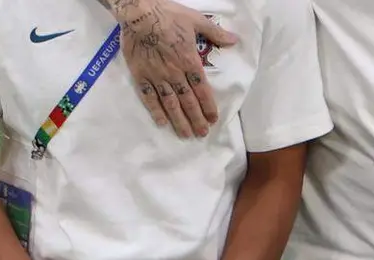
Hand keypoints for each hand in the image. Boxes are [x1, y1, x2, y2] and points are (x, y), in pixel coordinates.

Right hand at [112, 0, 237, 137]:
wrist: (139, 12)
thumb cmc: (168, 14)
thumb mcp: (196, 20)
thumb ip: (216, 33)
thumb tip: (235, 41)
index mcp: (190, 61)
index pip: (202, 89)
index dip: (208, 106)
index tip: (213, 119)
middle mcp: (175, 73)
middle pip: (188, 101)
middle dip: (196, 119)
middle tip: (202, 134)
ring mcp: (157, 76)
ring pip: (170, 103)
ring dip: (179, 120)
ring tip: (186, 134)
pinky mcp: (141, 75)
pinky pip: (149, 97)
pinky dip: (155, 110)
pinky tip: (162, 122)